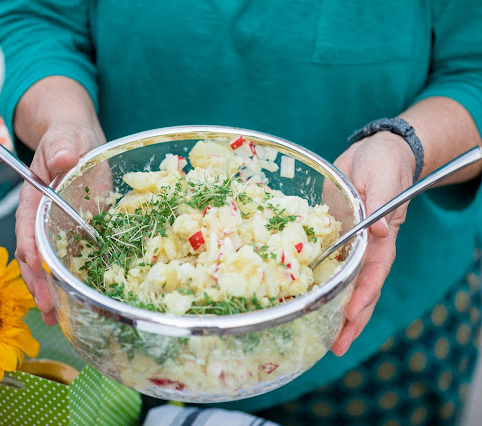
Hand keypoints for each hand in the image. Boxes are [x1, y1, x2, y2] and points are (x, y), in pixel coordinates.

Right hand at [15, 121, 104, 324]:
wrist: (79, 144)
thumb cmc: (68, 140)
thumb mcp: (65, 138)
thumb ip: (61, 147)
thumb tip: (63, 158)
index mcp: (33, 199)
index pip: (27, 226)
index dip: (30, 247)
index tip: (36, 265)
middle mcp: (39, 220)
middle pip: (32, 255)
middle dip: (37, 283)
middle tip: (47, 307)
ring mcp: (55, 231)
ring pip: (46, 266)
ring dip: (49, 291)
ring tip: (56, 318)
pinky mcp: (73, 237)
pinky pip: (67, 263)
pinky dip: (68, 283)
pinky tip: (74, 304)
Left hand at [331, 132, 414, 355]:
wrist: (372, 154)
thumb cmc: (383, 163)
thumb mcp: (384, 177)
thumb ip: (380, 202)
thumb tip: (376, 231)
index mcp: (382, 236)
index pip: (374, 270)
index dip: (364, 293)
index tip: (353, 313)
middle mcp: (367, 248)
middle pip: (362, 289)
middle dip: (352, 319)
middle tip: (338, 346)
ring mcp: (350, 247)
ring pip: (344, 285)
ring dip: (336, 313)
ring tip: (325, 341)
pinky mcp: (332, 240)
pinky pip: (326, 268)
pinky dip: (320, 288)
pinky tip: (307, 306)